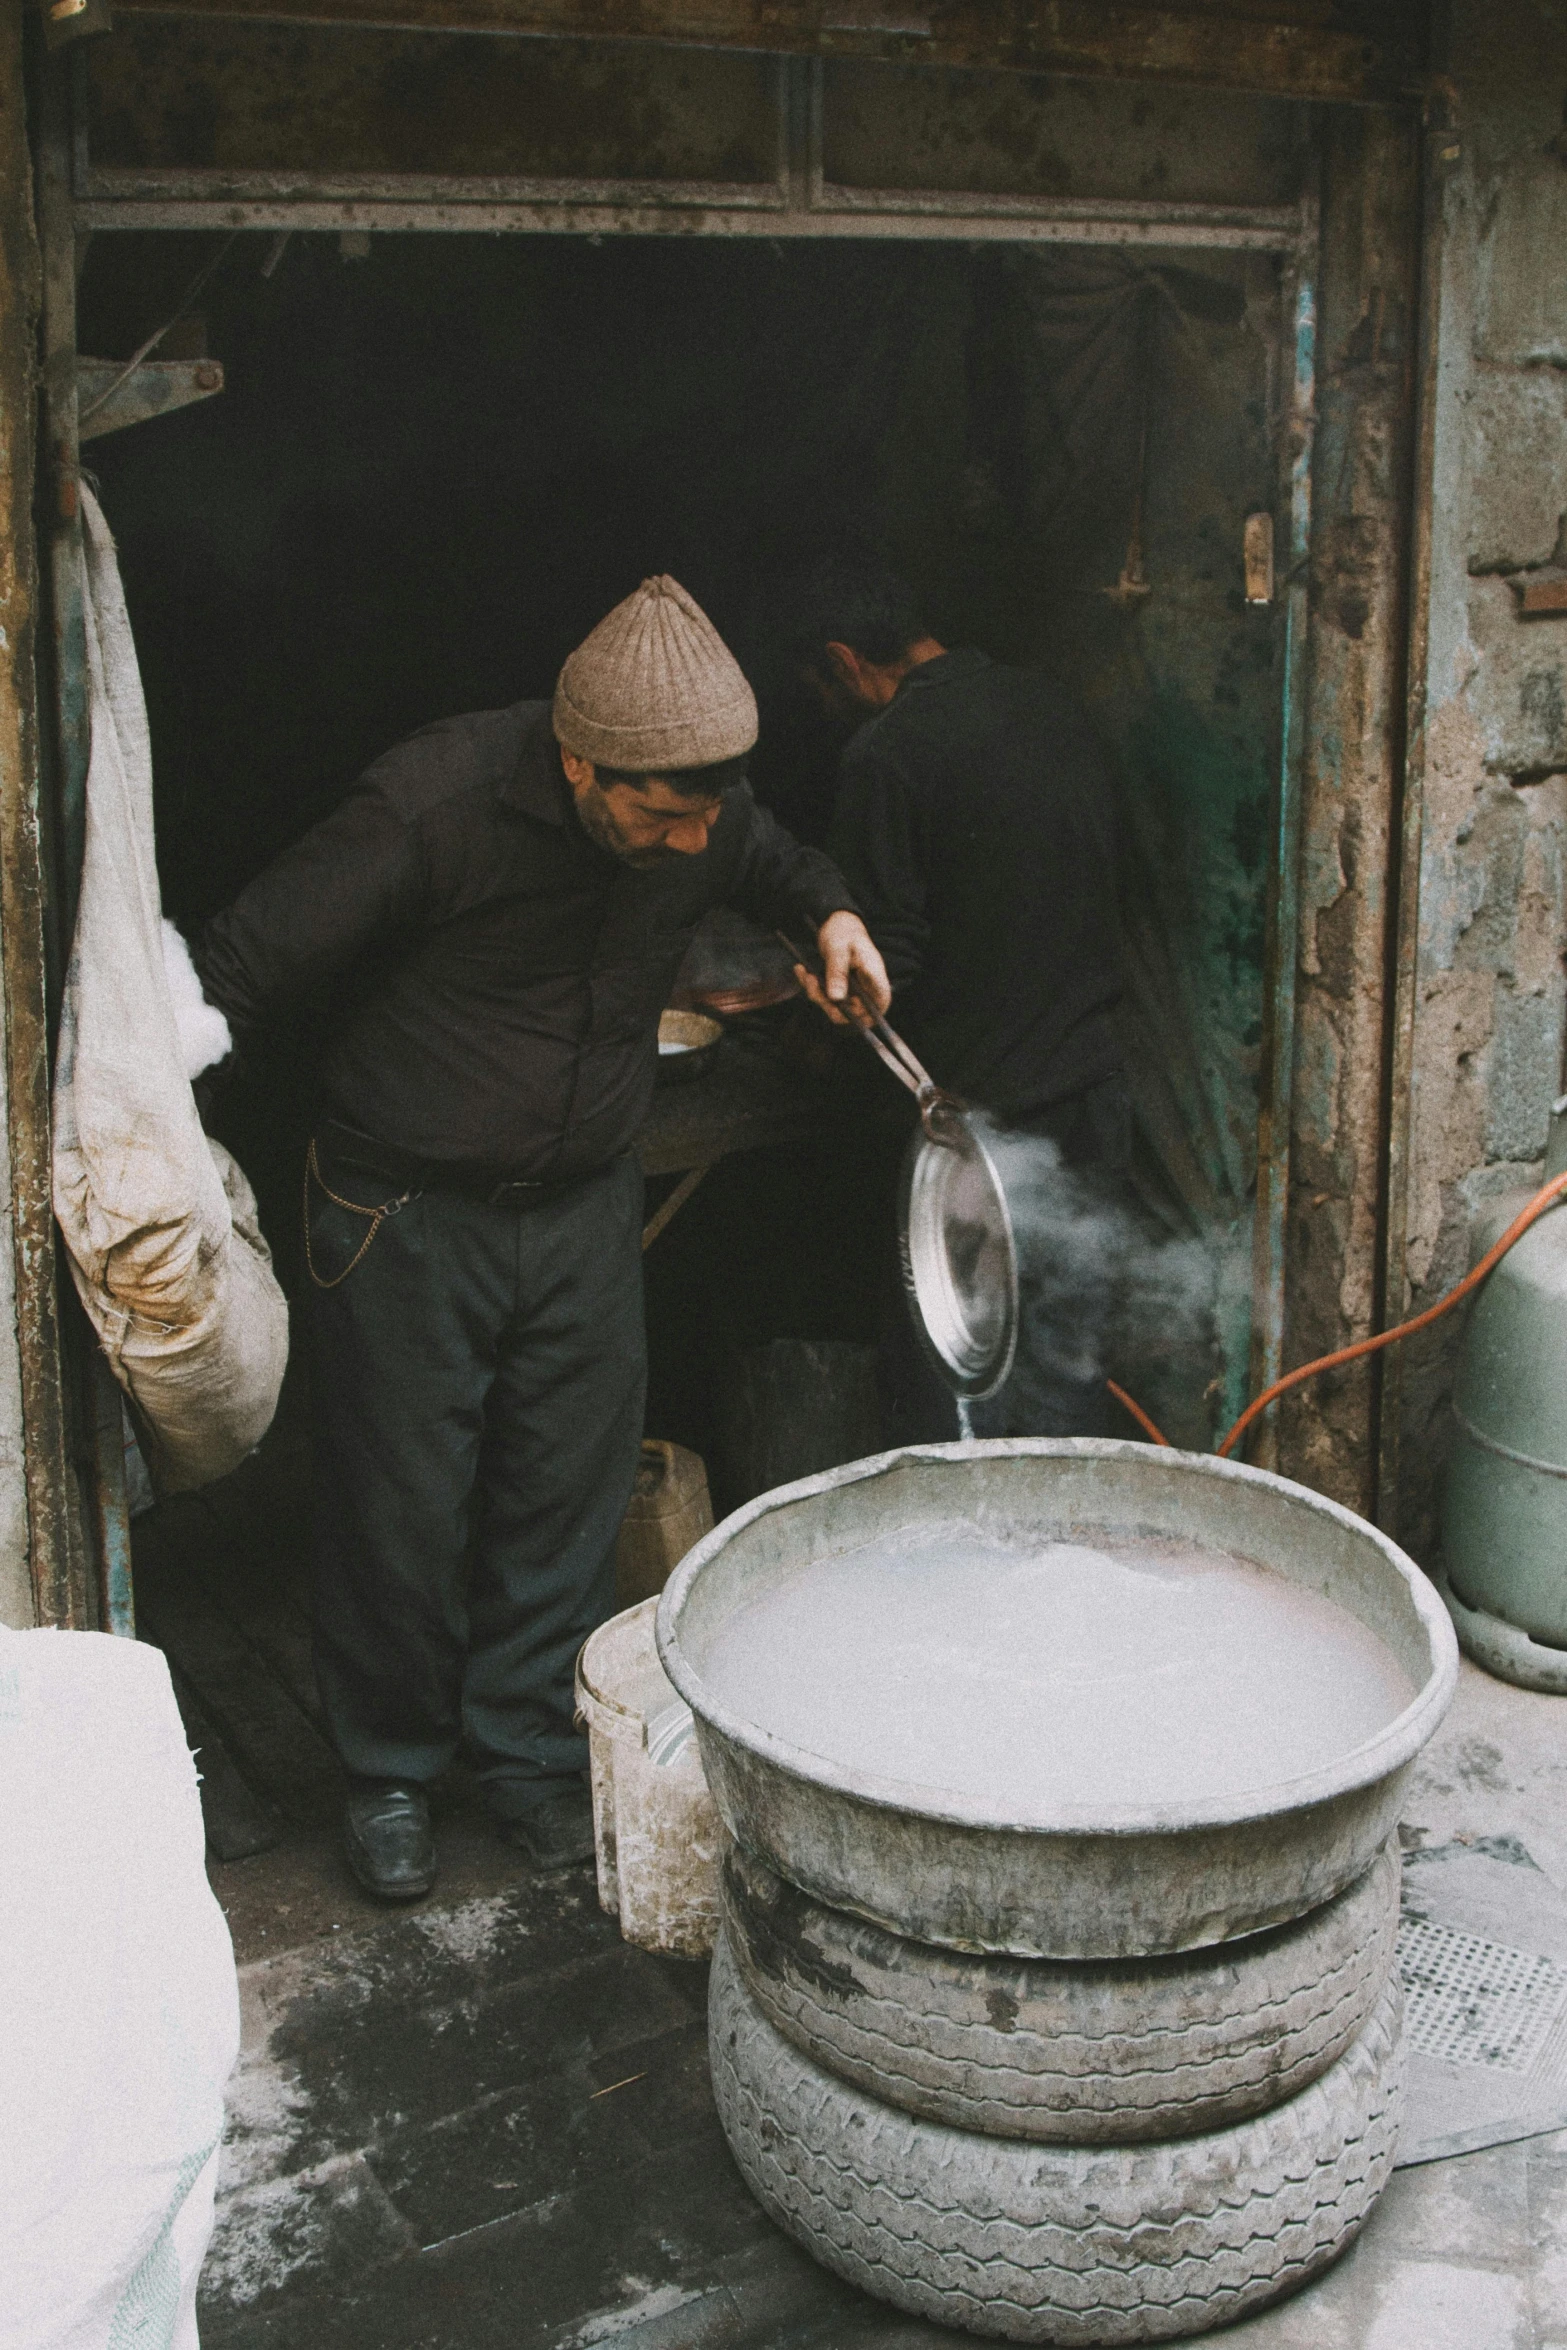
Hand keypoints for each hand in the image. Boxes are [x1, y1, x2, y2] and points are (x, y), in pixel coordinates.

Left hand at [794, 912, 891, 1028]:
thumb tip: (836, 998)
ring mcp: (853, 988)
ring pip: (837, 1008)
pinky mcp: (839, 988)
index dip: (870, 1015)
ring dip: (818, 996)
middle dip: (831, 1007)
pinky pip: (825, 998)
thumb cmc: (843, 931)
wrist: (835, 922)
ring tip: (807, 975)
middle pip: (856, 1012)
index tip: (849, 1010)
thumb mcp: (838, 949)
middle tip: (814, 988)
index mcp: (874, 974)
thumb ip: (838, 972)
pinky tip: (801, 971)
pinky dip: (811, 988)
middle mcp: (866, 985)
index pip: (881, 1001)